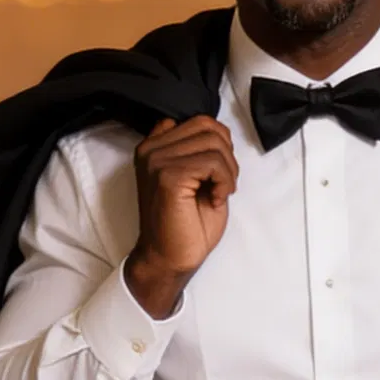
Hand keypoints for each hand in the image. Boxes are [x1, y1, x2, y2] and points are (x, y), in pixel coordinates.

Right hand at [125, 115, 238, 319]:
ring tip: (219, 192)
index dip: (219, 144)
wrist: (170, 258)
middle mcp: (151, 148)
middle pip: (209, 127)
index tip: (216, 173)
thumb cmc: (185, 222)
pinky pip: (212, 163)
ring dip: (228, 170)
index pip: (200, 121)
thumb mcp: (194, 176)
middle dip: (227, 156)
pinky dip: (224, 181)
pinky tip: (216, 198)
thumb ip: (198, 149)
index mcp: (154, 145)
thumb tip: (219, 132)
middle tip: (223, 184)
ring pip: (214, 144)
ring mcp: (157, 161)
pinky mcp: (168, 176)